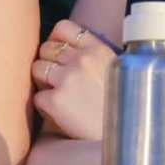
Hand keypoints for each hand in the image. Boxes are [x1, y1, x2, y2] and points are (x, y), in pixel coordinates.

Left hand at [31, 18, 114, 138]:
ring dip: (43, 82)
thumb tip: (66, 50)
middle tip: (59, 81)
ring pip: (36, 69)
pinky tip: (60, 114)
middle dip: (48, 63)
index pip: (62, 27)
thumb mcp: (117, 70)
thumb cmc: (123, 107)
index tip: (60, 54)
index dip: (56, 40)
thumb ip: (94, 57)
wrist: (128, 137)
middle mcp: (81, 59)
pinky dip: (44, 107)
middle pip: (45, 48)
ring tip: (58, 96)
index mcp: (98, 49)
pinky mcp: (56, 101)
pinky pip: (37, 97)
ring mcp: (67, 79)